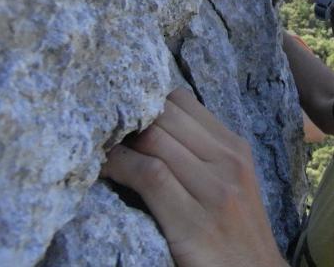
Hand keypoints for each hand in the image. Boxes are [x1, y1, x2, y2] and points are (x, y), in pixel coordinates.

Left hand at [101, 88, 285, 266]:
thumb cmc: (234, 232)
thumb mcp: (230, 183)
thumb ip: (202, 154)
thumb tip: (152, 128)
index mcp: (235, 147)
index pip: (182, 100)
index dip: (147, 101)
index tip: (124, 117)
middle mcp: (228, 161)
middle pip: (165, 115)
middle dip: (130, 118)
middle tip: (104, 132)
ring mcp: (214, 190)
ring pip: (154, 140)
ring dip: (118, 141)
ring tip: (98, 149)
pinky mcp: (194, 222)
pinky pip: (149, 175)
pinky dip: (119, 166)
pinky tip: (104, 170)